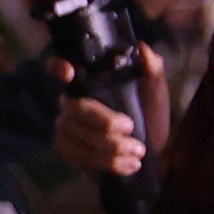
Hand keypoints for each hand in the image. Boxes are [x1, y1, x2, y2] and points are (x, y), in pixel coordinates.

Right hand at [54, 46, 162, 179]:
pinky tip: (129, 164)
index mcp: (89, 82)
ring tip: (138, 151)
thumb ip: (152, 72)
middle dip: (104, 122)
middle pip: (75, 107)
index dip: (58, 67)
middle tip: (132, 129)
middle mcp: (71, 101)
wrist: (150, 154)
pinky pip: (80, 156)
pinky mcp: (68, 149)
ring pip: (79, 135)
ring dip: (112, 147)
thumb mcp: (156, 95)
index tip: (70, 72)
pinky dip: (108, 162)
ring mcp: (66, 125)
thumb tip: (145, 49)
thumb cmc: (149, 118)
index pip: (60, 67)